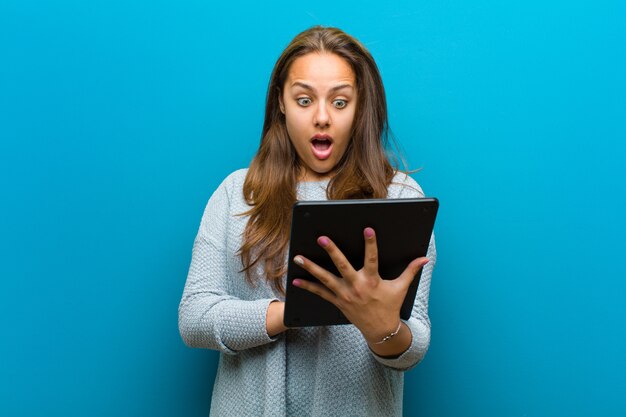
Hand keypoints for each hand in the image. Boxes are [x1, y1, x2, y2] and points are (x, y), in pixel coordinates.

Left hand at [292, 227, 428, 345]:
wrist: (380, 330)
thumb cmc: (390, 306)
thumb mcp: (401, 288)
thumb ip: (411, 270)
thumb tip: (424, 258)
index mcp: (373, 280)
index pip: (373, 258)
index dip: (371, 244)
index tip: (368, 229)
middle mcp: (357, 286)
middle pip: (342, 266)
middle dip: (332, 251)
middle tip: (322, 238)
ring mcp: (345, 294)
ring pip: (325, 279)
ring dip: (311, 268)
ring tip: (297, 257)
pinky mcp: (337, 301)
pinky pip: (320, 293)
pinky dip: (308, 286)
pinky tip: (295, 279)